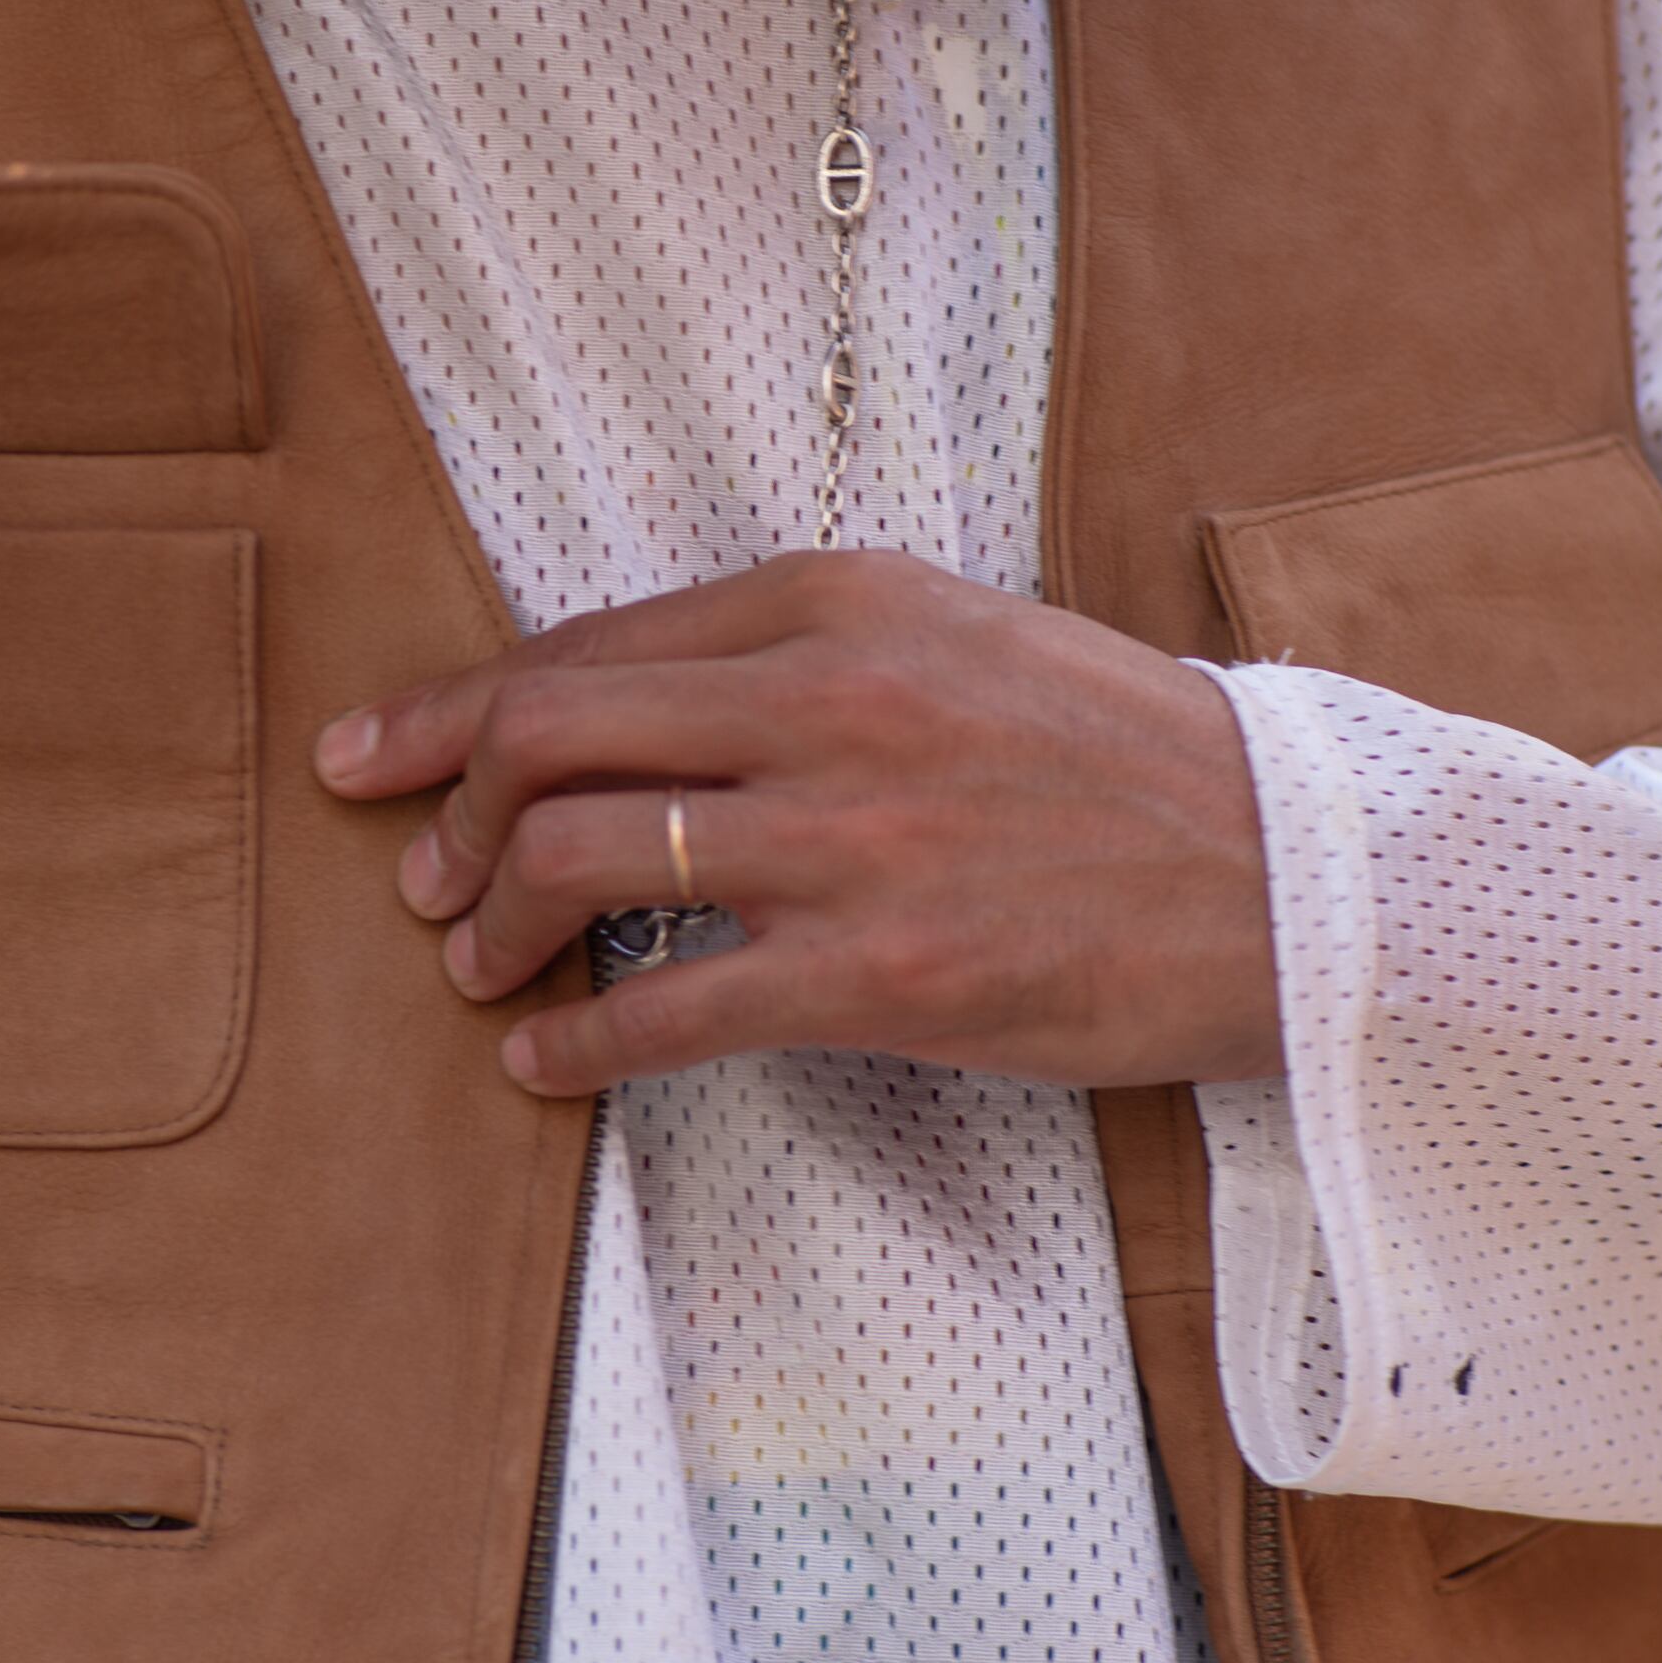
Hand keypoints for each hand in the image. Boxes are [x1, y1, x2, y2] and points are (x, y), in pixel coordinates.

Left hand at [312, 550, 1281, 1095]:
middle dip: (443, 810)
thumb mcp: (949, 642)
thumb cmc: (1111, 759)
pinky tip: (548, 1063)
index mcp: (835, 600)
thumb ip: (788, 656)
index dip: (449, 706)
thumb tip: (621, 712)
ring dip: (492, 925)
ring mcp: (849, 838)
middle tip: (418, 877)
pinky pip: (667, 1010)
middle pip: (545, 733)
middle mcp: (825, 697)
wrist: (1289, 873)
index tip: (372, 754)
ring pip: (580, 857)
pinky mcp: (882, 974)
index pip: (584, 645)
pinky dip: (576, 1043)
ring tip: (477, 969)